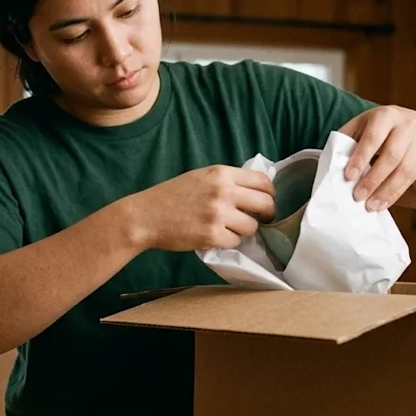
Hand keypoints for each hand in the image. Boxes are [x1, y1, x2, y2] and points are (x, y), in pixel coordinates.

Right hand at [130, 165, 275, 251]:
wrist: (145, 216)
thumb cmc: (171, 196)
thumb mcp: (200, 177)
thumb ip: (227, 181)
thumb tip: (256, 191)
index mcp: (221, 173)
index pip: (263, 181)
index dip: (270, 194)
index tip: (266, 202)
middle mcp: (223, 191)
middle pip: (265, 204)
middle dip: (267, 214)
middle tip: (260, 220)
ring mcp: (218, 214)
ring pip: (251, 227)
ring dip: (243, 231)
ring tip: (227, 229)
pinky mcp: (212, 235)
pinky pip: (235, 242)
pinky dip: (228, 242)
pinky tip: (215, 237)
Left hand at [338, 106, 415, 211]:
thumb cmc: (378, 131)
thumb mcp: (363, 127)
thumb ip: (349, 142)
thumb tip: (332, 167)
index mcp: (384, 116)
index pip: (372, 137)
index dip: (360, 157)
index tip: (348, 177)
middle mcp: (405, 125)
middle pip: (391, 155)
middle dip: (373, 178)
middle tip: (357, 196)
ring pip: (403, 169)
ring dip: (385, 190)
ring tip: (370, 206)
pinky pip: (410, 178)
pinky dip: (394, 193)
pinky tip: (382, 204)